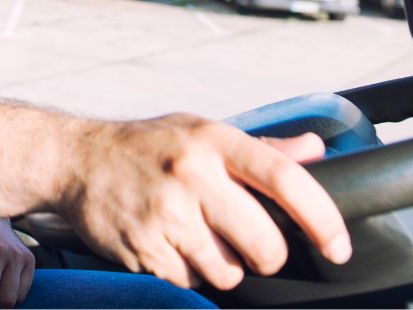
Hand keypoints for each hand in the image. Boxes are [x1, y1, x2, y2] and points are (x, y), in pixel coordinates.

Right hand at [60, 113, 350, 290]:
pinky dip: (184, 270)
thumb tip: (315, 149)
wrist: (76, 160)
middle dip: (264, 255)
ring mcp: (165, 214)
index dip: (322, 218)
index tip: (336, 245)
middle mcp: (190, 174)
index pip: (285, 180)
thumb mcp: (200, 131)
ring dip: (220, 264)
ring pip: (228, 271)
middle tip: (247, 242)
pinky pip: (188, 280)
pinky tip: (165, 242)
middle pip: (265, 244)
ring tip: (193, 235)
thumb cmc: (145, 145)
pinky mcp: (142, 247)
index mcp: (212, 140)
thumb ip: (260, 147)